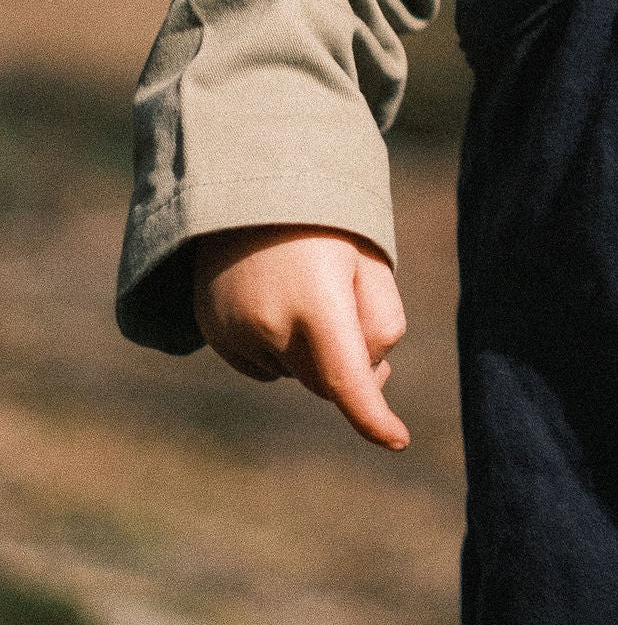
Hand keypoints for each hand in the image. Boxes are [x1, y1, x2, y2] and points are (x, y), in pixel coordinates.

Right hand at [192, 226, 409, 450]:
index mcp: (315, 302)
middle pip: (326, 380)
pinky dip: (278, 346)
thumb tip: (369, 381)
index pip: (346, 379)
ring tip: (301, 286)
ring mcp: (233, 333)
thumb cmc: (324, 224)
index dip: (372, 417)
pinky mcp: (213, 333)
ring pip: (294, 373)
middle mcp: (268, 325)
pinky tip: (275, 299)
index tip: (398, 440)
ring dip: (309, 351)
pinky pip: (262, 363)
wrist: (248, 184)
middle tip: (351, 309)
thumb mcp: (369, 262)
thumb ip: (381, 323)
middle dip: (347, 363)